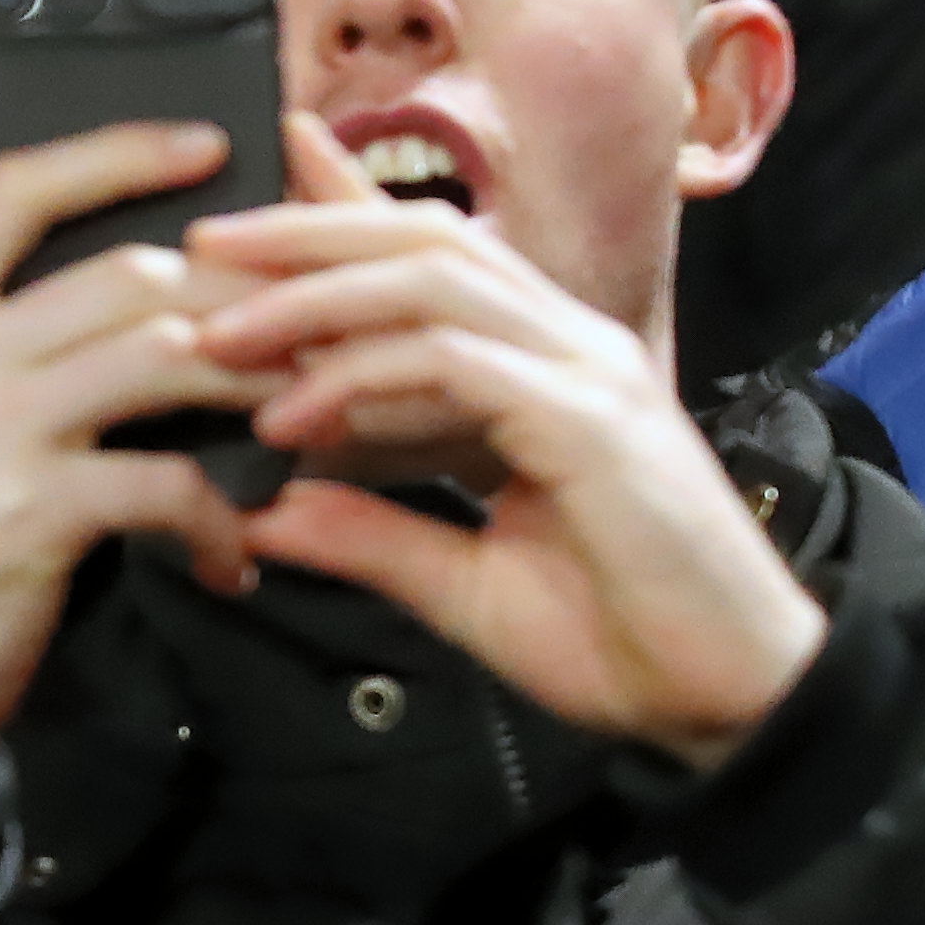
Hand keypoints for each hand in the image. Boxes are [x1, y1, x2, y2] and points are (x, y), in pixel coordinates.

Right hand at [0, 126, 289, 830]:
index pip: (13, 189)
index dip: (117, 151)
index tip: (209, 141)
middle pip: (121, 272)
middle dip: (236, 293)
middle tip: (309, 320)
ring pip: (161, 357)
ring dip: (252, 388)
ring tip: (299, 421)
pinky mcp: (26, 515)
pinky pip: (165, 482)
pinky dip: (218, 519)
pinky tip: (233, 556)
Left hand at [186, 118, 825, 764]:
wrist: (727, 702)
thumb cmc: (616, 638)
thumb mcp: (462, 584)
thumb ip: (371, 537)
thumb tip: (264, 513)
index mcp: (539, 366)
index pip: (429, 260)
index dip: (334, 222)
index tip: (229, 226)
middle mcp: (567, 347)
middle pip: (422, 241)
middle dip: (303, 234)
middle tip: (197, 251)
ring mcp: (586, 376)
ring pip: (434, 281)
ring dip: (315, 299)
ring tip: (217, 336)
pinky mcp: (592, 423)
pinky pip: (460, 363)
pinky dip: (365, 379)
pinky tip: (295, 418)